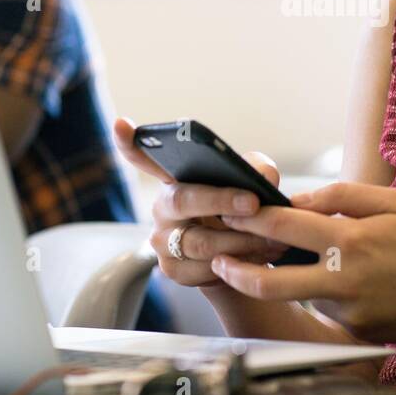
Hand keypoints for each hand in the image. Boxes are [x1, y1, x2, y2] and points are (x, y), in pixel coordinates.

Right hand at [113, 117, 288, 286]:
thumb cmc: (242, 208)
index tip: (122, 124)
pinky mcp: (173, 270)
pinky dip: (238, 263)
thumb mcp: (252, 182)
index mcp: (174, 177)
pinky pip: (206, 269)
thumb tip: (262, 178)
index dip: (128, 143)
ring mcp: (162, 240)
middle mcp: (162, 207)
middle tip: (254, 203)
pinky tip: (261, 256)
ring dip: (241, 240)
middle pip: (183, 200)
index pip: (143, 157)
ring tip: (273, 237)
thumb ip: (258, 171)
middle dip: (221, 201)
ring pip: (200, 242)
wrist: (242, 255)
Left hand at [212, 182, 395, 343]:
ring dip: (291, 278)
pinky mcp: (357, 332)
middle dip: (236, 271)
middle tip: (218, 260)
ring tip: (286, 258)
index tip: (230, 212)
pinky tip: (344, 279)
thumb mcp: (395, 201)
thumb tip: (300, 199)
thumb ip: (344, 196)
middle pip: (270, 283)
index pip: (283, 228)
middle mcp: (343, 280)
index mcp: (350, 241)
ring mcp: (348, 311)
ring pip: (302, 293)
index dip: (250, 218)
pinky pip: (327, 309)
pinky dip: (325, 292)